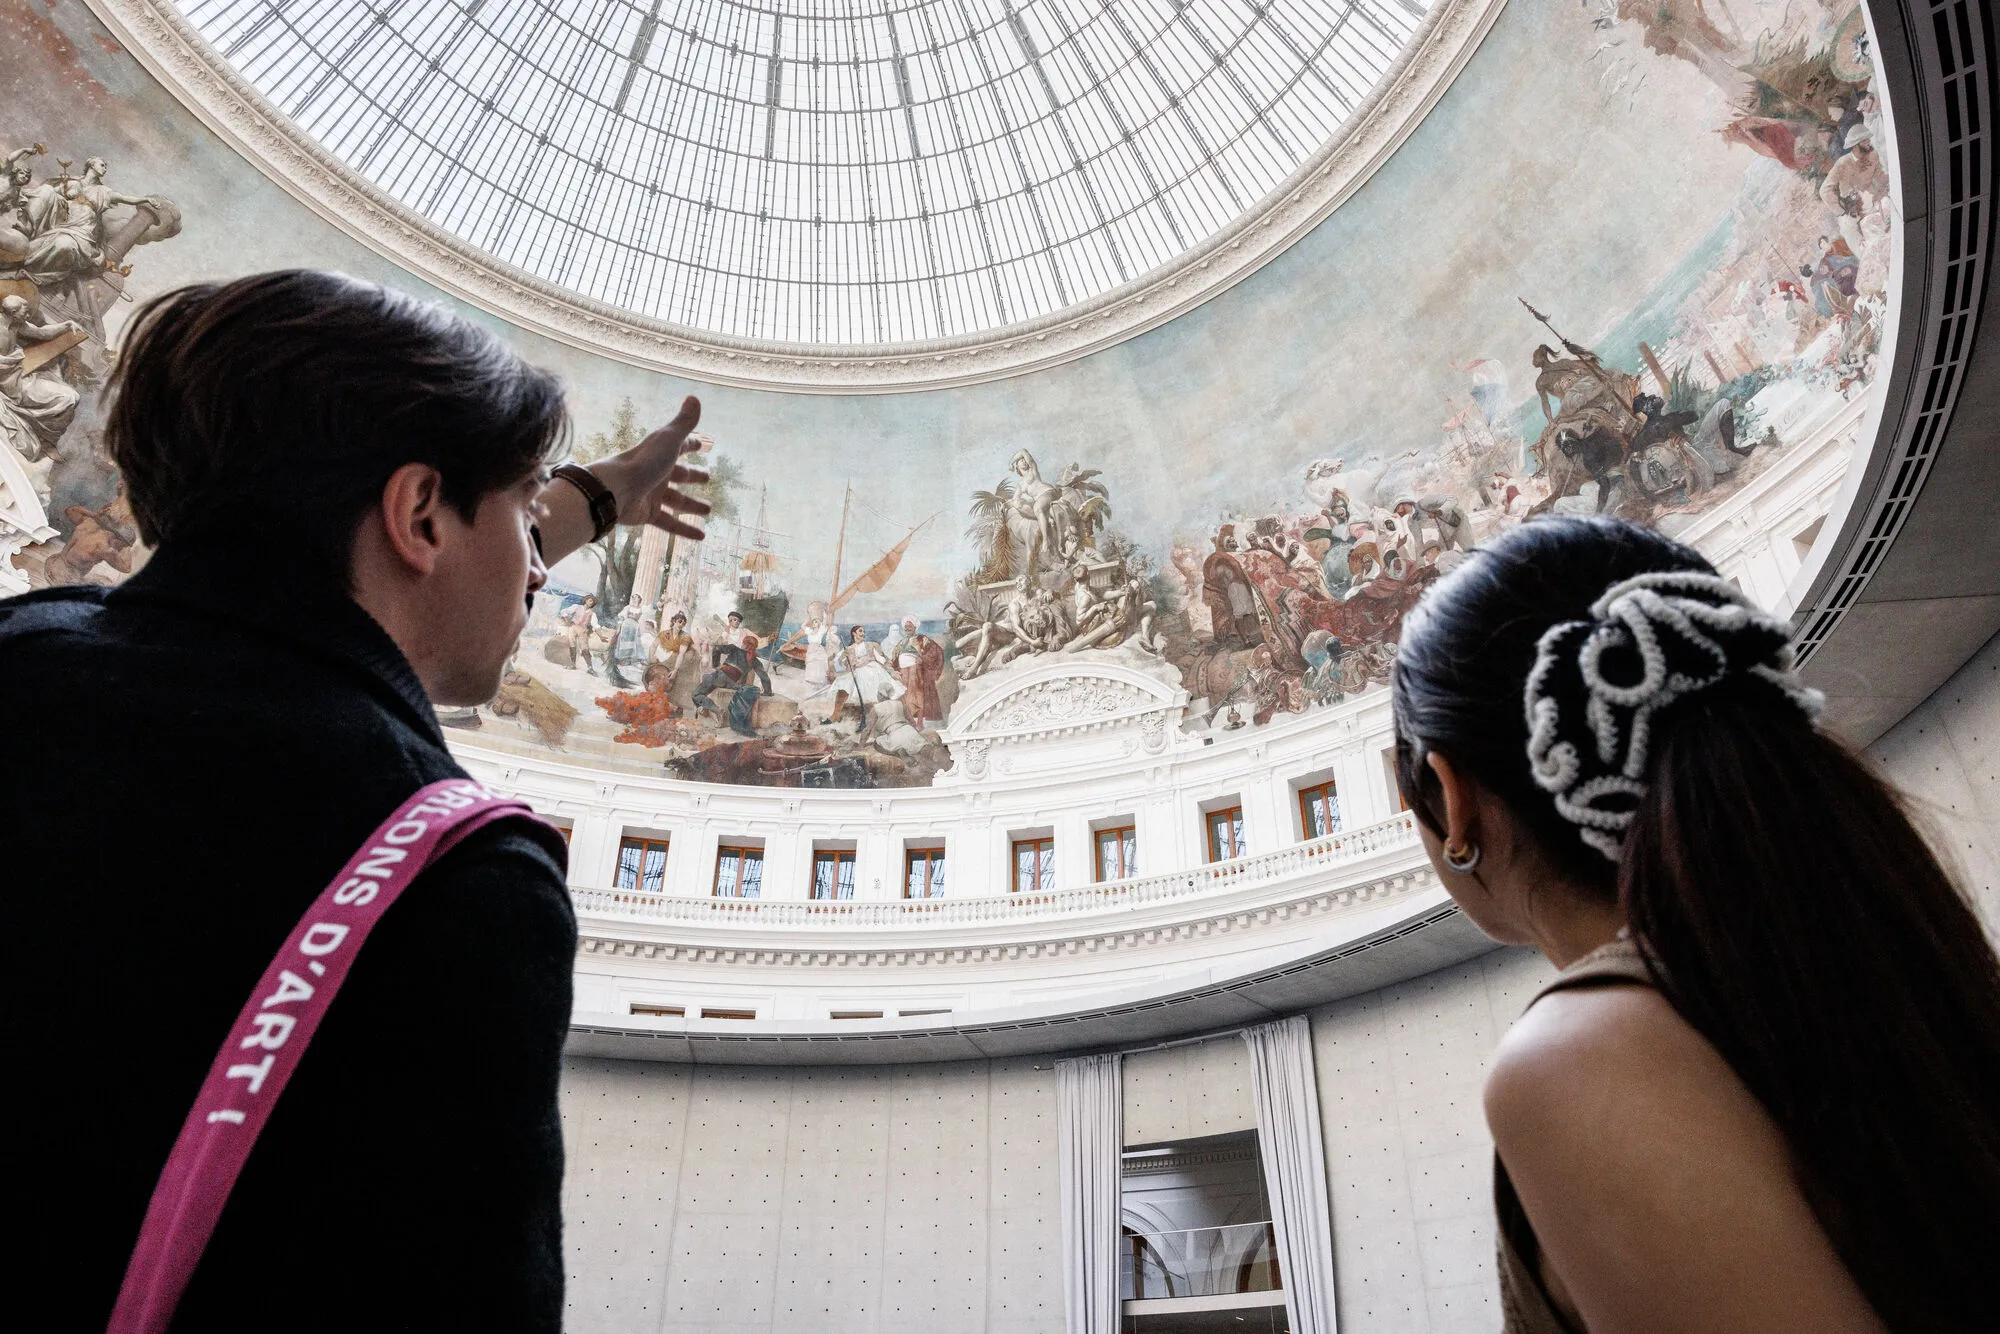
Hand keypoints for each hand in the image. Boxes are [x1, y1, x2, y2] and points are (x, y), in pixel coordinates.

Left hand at [593, 395, 711, 540]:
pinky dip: (685, 531)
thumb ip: (684, 423)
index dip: (692, 445)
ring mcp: (652, 494)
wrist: (614, 490)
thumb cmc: (643, 462)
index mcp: (661, 453)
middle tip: (708, 478)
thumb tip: (695, 398)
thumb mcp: (668, 440)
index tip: (704, 445)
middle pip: (679, 474)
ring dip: (692, 505)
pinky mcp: (647, 514)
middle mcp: (657, 472)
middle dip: (693, 476)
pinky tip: (701, 538)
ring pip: (677, 501)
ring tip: (709, 510)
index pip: (681, 446)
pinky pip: (670, 523)